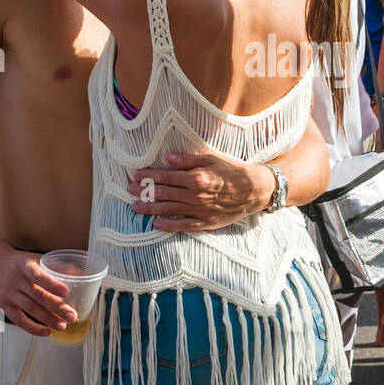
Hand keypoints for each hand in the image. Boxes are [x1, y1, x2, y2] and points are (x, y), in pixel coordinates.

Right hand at [0, 247, 74, 336]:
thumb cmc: (19, 262)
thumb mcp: (35, 258)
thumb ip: (57, 267)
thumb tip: (82, 275)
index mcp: (25, 265)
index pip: (38, 275)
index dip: (53, 284)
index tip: (67, 292)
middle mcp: (15, 280)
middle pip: (37, 296)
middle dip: (56, 307)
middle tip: (72, 316)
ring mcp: (8, 294)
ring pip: (30, 309)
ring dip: (48, 319)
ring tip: (63, 325)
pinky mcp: (4, 305)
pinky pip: (19, 320)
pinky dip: (33, 328)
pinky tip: (47, 332)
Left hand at [129, 153, 270, 230]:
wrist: (255, 190)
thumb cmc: (233, 171)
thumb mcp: (212, 159)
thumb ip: (188, 160)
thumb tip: (167, 158)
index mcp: (196, 178)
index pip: (166, 176)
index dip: (148, 175)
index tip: (135, 174)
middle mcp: (195, 195)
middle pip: (163, 193)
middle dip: (144, 191)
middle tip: (128, 190)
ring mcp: (199, 210)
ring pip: (169, 210)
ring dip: (150, 208)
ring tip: (134, 207)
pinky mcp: (205, 222)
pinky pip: (183, 225)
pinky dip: (168, 225)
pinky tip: (156, 224)